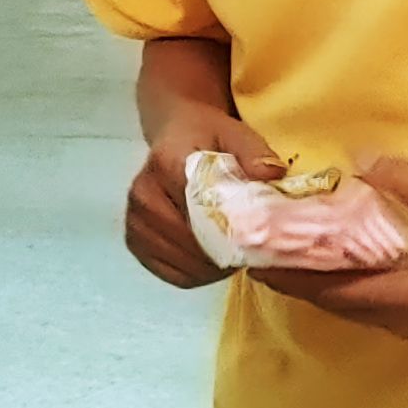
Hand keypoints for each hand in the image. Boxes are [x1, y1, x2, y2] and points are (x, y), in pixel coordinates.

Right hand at [126, 105, 274, 290]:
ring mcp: (135, 220)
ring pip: (182, 263)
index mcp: (166, 165)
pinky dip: (196, 274)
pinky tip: (213, 261)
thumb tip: (272, 174)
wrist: (174, 133)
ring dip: (213, 267)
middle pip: (192, 243)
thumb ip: (254, 152)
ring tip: (234, 254)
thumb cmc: (206, 136)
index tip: (257, 236)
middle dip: (226, 253)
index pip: (202, 211)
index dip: (234, 231)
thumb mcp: (235, 133)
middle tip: (252, 250)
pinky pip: (170, 273)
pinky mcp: (134, 241)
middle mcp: (143, 194)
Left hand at [255, 160, 407, 339]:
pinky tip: (354, 270)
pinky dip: (355, 290)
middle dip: (300, 282)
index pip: (324, 290)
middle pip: (334, 305)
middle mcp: (398, 320)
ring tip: (302, 262)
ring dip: (327, 288)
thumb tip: (358, 158)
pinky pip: (379, 308)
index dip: (287, 277)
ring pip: (357, 310)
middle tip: (269, 256)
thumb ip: (401, 179)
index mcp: (395, 296)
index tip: (253, 262)